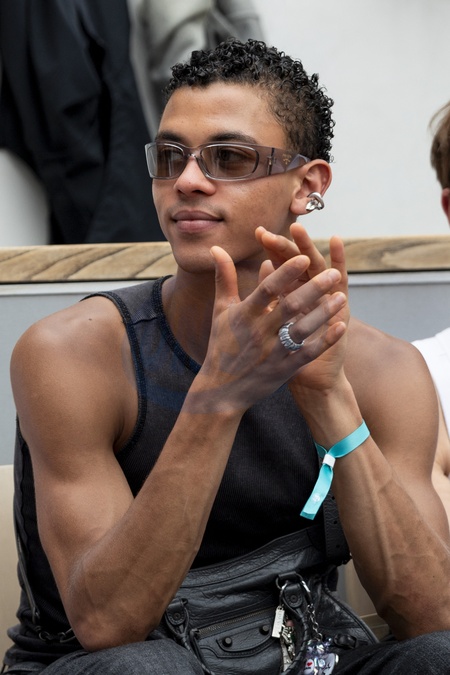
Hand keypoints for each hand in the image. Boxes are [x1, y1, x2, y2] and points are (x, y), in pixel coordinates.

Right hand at [188, 246, 346, 413]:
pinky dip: (325, 340)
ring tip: (342, 296)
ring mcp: (272, 352)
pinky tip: (341, 327)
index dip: (286, 272)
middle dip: (314, 288)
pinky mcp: (283, 369)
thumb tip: (217, 248)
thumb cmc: (222, 344)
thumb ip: (224, 278)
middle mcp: (259, 332)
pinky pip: (308, 353)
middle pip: (290, 306)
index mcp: (244, 315)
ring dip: (324, 312)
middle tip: (333, 273)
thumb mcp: (221, 310)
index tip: (304, 257)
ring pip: (302, 329)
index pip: (267, 289)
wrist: (220, 389)